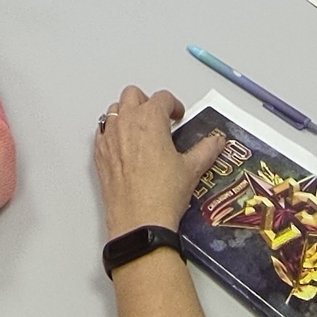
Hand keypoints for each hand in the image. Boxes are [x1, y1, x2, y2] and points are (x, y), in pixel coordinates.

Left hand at [93, 87, 228, 237]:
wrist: (139, 222)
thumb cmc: (162, 194)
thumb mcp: (191, 169)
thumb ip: (206, 150)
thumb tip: (216, 142)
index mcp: (149, 119)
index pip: (162, 98)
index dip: (174, 105)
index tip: (178, 116)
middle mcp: (126, 123)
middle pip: (133, 95)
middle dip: (147, 102)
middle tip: (159, 119)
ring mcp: (109, 138)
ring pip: (115, 110)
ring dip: (128, 114)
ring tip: (142, 130)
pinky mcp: (99, 154)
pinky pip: (103, 131)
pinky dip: (113, 132)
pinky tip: (125, 146)